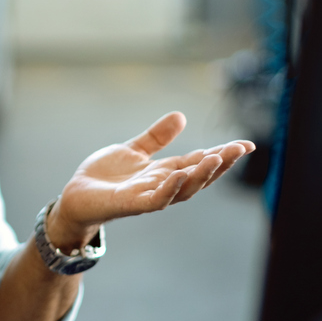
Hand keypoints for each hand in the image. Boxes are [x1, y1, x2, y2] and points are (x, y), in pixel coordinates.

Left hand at [48, 112, 253, 249]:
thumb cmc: (104, 177)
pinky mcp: (130, 204)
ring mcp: (148, 197)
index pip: (199, 162)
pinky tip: (181, 174)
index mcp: (165, 172)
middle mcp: (162, 186)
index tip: (246, 144)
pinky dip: (170, 188)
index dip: (223, 154)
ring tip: (217, 157)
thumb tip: (181, 116)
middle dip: (221, 164)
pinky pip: (156, 200)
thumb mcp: (133, 150)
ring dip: (201, 175)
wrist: (75, 197)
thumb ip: (156, 137)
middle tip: (241, 149)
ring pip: (183, 189)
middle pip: (199, 177)